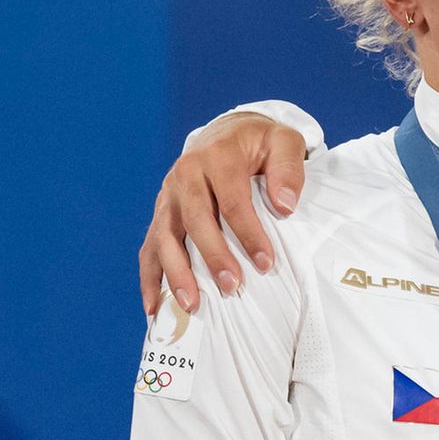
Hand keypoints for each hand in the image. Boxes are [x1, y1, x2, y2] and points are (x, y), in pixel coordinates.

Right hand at [139, 112, 308, 314]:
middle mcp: (186, 175)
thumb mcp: (285, 142)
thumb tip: (285, 206)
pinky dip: (150, 277)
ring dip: (176, 273)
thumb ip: (289, 168)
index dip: (248, 233)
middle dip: (213, 256)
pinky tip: (154, 307)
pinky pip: (149, 246)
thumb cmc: (260, 143)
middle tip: (232, 286)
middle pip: (195, 220)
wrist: (228, 132)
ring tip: (192, 304)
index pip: (231, 200)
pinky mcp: (161, 212)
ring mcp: (168, 195)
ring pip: (165, 236)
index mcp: (217, 156)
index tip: (266, 262)